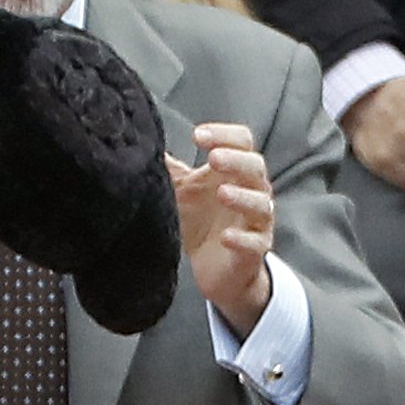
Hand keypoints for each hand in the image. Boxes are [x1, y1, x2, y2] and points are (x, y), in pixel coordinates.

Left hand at [166, 120, 277, 333]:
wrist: (213, 269)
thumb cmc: (201, 223)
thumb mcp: (181, 190)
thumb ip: (168, 167)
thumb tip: (143, 138)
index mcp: (234, 171)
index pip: (240, 142)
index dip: (223, 134)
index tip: (198, 135)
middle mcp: (251, 191)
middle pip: (255, 167)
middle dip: (236, 160)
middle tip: (213, 158)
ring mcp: (256, 221)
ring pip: (261, 203)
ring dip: (243, 197)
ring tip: (222, 193)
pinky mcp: (254, 251)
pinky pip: (255, 243)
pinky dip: (242, 239)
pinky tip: (226, 237)